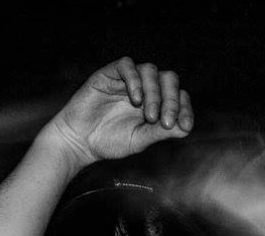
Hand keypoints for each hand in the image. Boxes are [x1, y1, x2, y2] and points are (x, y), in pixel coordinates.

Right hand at [48, 56, 192, 165]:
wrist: (78, 142)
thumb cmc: (108, 142)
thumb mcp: (139, 140)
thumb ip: (160, 133)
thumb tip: (185, 128)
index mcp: (154, 103)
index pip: (178, 96)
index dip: (185, 109)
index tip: (185, 126)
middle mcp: (144, 88)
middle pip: (169, 79)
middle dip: (172, 100)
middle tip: (165, 122)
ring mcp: (127, 80)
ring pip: (150, 70)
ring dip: (155, 93)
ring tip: (148, 115)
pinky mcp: (109, 73)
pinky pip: (127, 65)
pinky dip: (135, 80)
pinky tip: (134, 99)